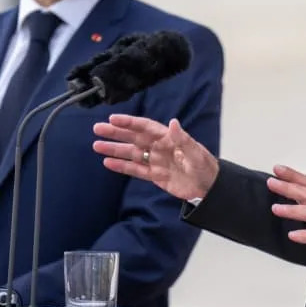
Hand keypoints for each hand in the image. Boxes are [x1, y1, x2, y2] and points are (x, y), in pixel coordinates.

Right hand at [93, 114, 218, 200]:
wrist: (208, 188)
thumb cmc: (205, 166)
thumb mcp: (195, 152)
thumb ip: (182, 138)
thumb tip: (173, 122)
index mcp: (168, 138)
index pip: (145, 127)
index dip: (129, 122)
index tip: (113, 118)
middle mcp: (159, 147)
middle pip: (134, 138)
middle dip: (116, 133)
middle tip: (98, 128)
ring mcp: (156, 161)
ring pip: (131, 153)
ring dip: (115, 149)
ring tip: (97, 145)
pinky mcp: (155, 175)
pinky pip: (136, 170)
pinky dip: (122, 166)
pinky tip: (108, 163)